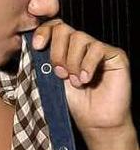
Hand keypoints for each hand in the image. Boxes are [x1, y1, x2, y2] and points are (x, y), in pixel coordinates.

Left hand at [32, 19, 133, 139]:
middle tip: (59, 74)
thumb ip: (45, 61)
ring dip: (72, 62)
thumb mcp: (53, 80)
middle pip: (64, 29)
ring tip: (75, 81)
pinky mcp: (115, 55)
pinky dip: (87, 65)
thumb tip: (33, 45)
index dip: (44, 32)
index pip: (54, 27)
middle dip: (57, 52)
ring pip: (79, 38)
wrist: (95, 122)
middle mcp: (83, 46)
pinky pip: (97, 49)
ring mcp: (99, 49)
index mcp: (66, 49)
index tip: (37, 46)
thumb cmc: (74, 103)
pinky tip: (86, 79)